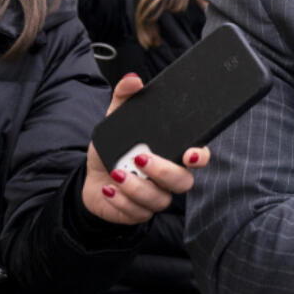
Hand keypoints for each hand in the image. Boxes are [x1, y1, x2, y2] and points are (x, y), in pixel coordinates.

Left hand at [82, 74, 203, 224]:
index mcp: (173, 154)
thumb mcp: (115, 120)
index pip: (199, 157)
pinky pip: (138, 213)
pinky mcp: (140, 213)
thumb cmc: (114, 149)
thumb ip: (124, 98)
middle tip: (139, 158)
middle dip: (163, 172)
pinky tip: (108, 189)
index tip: (191, 153)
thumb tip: (133, 80)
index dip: (200, 157)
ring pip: (160, 200)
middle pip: (183, 182)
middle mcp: (171, 177)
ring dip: (137, 188)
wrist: (93, 177)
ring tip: (117, 174)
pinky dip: (121, 201)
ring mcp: (158, 196)